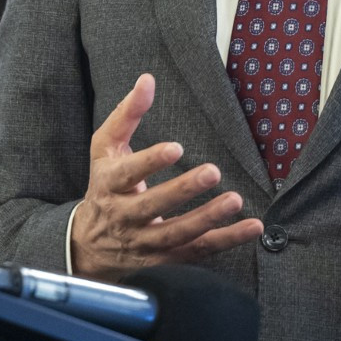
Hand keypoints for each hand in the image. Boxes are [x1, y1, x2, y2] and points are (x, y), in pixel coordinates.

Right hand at [70, 73, 263, 278]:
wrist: (89, 245)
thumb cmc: (104, 185)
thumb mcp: (105, 148)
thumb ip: (126, 114)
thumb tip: (147, 80)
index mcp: (108, 185)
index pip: (126, 175)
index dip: (149, 162)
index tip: (175, 148)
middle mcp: (123, 217)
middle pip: (152, 207)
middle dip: (182, 190)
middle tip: (213, 171)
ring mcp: (143, 242)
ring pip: (176, 234)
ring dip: (207, 219)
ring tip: (234, 200)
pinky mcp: (163, 260)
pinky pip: (197, 252)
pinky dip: (225, 241)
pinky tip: (251, 228)